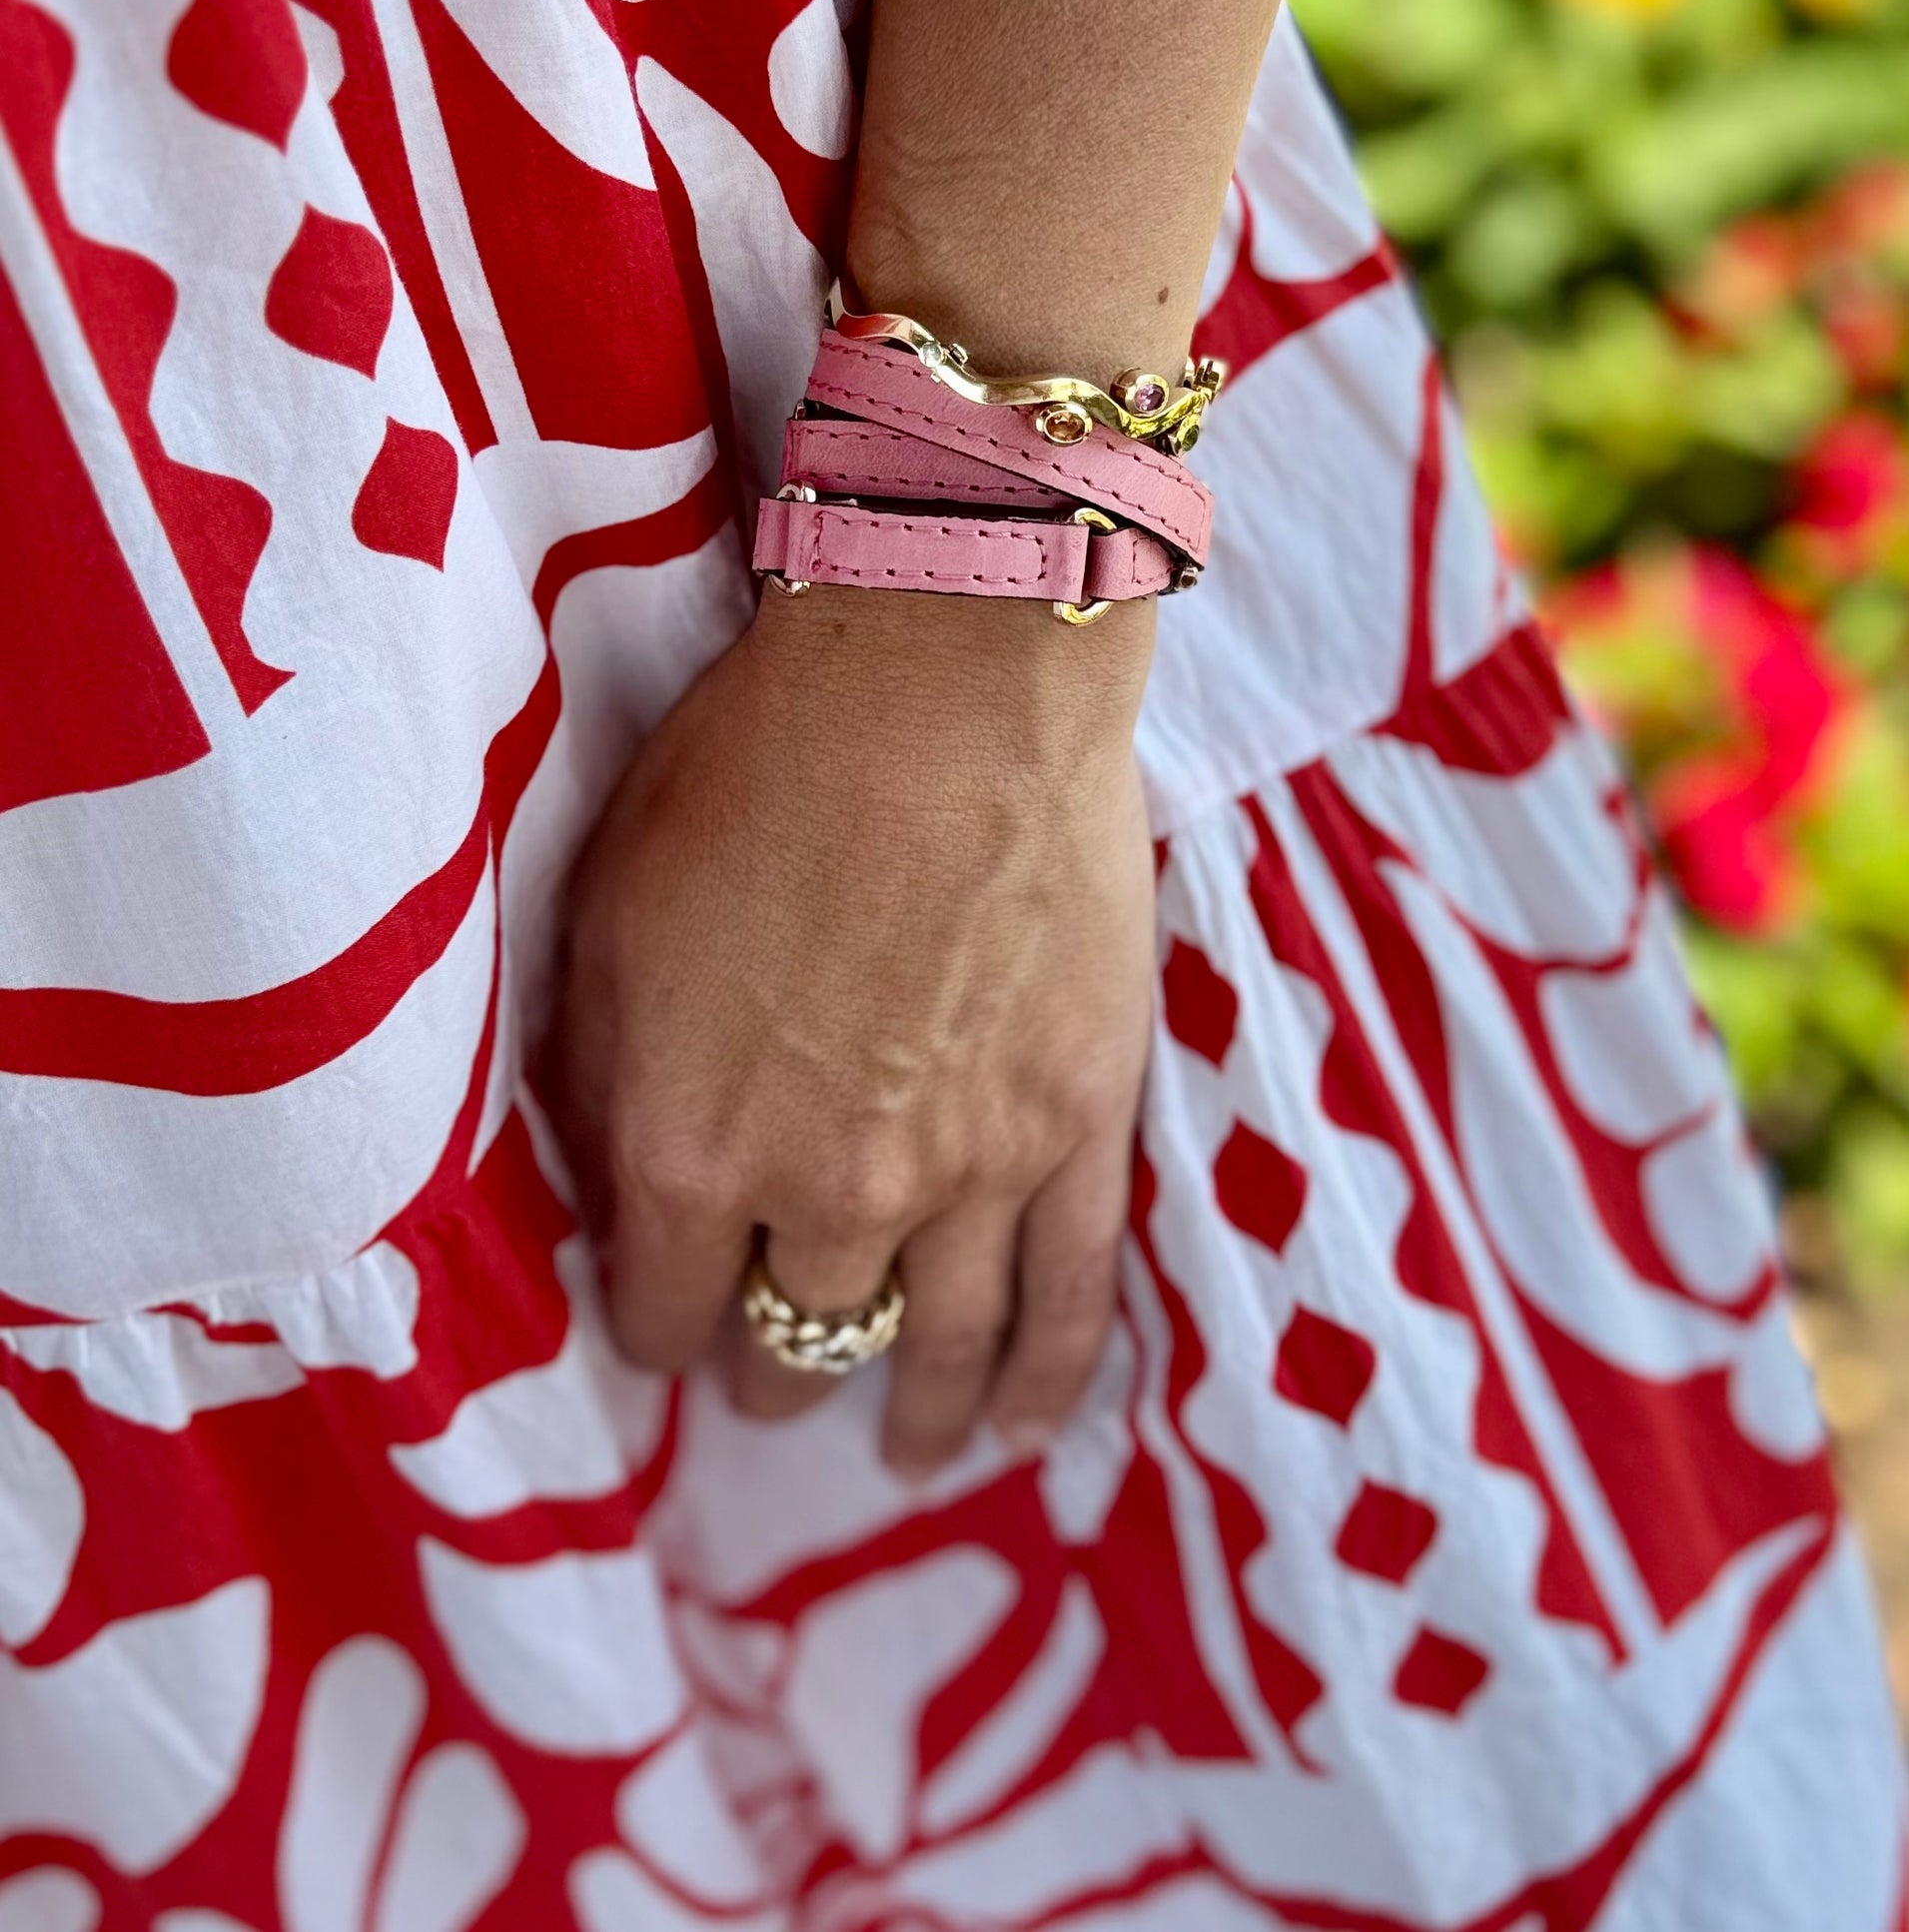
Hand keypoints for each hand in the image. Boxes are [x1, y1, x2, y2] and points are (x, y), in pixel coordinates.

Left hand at [554, 583, 1156, 1475]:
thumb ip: (602, 1067)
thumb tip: (611, 1170)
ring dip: (912, 1411)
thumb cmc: (755, 765)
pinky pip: (1069, 1295)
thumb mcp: (608, 909)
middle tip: (771, 1366)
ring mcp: (970, 1170)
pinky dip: (1046, 1376)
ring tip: (908, 1451)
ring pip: (935, 1344)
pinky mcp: (1081, 1124)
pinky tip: (1024, 1428)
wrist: (944, 680)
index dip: (656, 1322)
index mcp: (685, 1144)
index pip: (658, 1306)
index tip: (666, 1315)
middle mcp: (823, 1190)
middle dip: (771, 1362)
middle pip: (793, 1333)